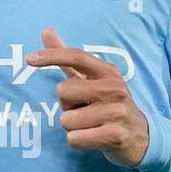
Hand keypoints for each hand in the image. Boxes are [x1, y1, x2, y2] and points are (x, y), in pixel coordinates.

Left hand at [25, 26, 149, 166]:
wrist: (140, 136)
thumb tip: (46, 31)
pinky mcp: (115, 135)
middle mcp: (114, 88)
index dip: (51, 56)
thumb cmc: (109, 105)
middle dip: (66, 105)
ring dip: (73, 126)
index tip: (29, 59)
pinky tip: (93, 137)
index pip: (76, 57)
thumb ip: (68, 59)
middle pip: (63, 91)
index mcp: (107, 71)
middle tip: (84, 110)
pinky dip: (77, 140)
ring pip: (66, 120)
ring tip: (91, 125)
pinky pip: (74, 138)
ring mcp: (116, 111)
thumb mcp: (93, 79)